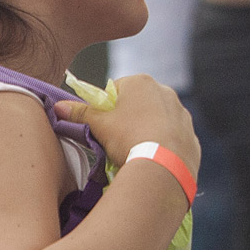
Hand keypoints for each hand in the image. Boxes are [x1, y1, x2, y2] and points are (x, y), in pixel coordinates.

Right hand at [53, 75, 199, 174]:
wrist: (163, 167)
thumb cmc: (128, 138)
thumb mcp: (99, 125)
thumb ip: (79, 113)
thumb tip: (58, 106)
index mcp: (142, 82)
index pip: (116, 89)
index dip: (106, 107)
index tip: (102, 124)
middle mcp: (166, 92)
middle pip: (138, 103)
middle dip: (127, 118)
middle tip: (116, 140)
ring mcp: (182, 114)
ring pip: (157, 120)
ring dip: (146, 131)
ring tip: (135, 151)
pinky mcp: (191, 135)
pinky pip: (172, 138)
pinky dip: (163, 146)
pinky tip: (153, 159)